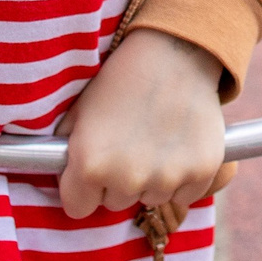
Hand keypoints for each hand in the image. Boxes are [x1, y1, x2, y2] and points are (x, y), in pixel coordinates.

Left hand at [57, 29, 224, 219]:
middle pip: (116, 203)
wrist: (174, 52)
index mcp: (90, 165)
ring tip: (156, 139)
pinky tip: (180, 145)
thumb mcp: (79, 112)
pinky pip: (187, 195)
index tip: (94, 170)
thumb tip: (61, 176)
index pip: (78, 208)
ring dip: (153, 179)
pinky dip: (185, 178)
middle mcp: (127, 178)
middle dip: (119, 181)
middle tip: (130, 144)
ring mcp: (167, 177)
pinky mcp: (201, 171)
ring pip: (152, 198)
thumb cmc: (122, 79)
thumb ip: (65, 152)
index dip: (83, 188)